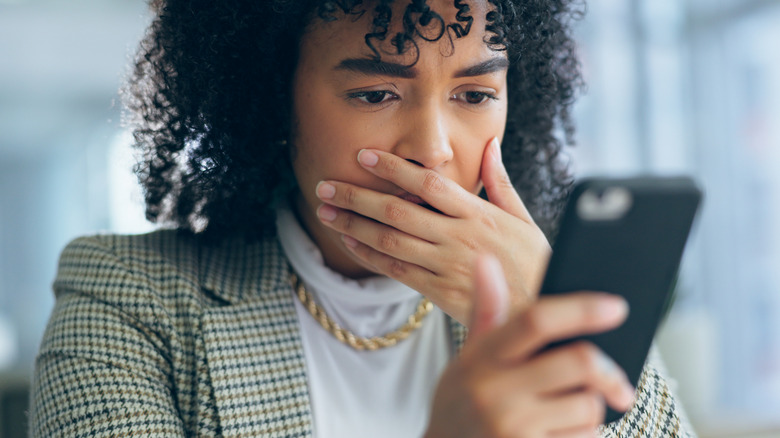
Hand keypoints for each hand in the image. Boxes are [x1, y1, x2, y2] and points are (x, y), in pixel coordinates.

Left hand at [314, 137, 551, 324]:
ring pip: (389, 241)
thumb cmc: (535, 263)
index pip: (427, 183)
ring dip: (353, 224)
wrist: (540, 314)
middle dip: (357, 196)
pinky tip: (349, 241)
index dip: (392, 167)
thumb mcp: (524, 218)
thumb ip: (501, 182)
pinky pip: (395, 271)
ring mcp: (446, 265)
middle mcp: (458, 237)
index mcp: (479, 213)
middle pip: (397, 211)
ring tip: (325, 211)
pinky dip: (368, 255)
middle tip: (325, 185)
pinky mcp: (439, 291)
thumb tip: (490, 145)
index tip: (364, 155)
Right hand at [424, 255, 634, 437]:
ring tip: (566, 412)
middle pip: (579, 362)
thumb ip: (485, 310)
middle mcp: (496, 392)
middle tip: (616, 379)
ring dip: (590, 408)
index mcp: (482, 358)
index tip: (616, 306)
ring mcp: (513, 429)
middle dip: (607, 370)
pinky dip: (583, 435)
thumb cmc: (460, 403)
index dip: (581, 309)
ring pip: (588, 405)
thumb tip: (485, 259)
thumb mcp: (467, 358)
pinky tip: (557, 434)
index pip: (536, 321)